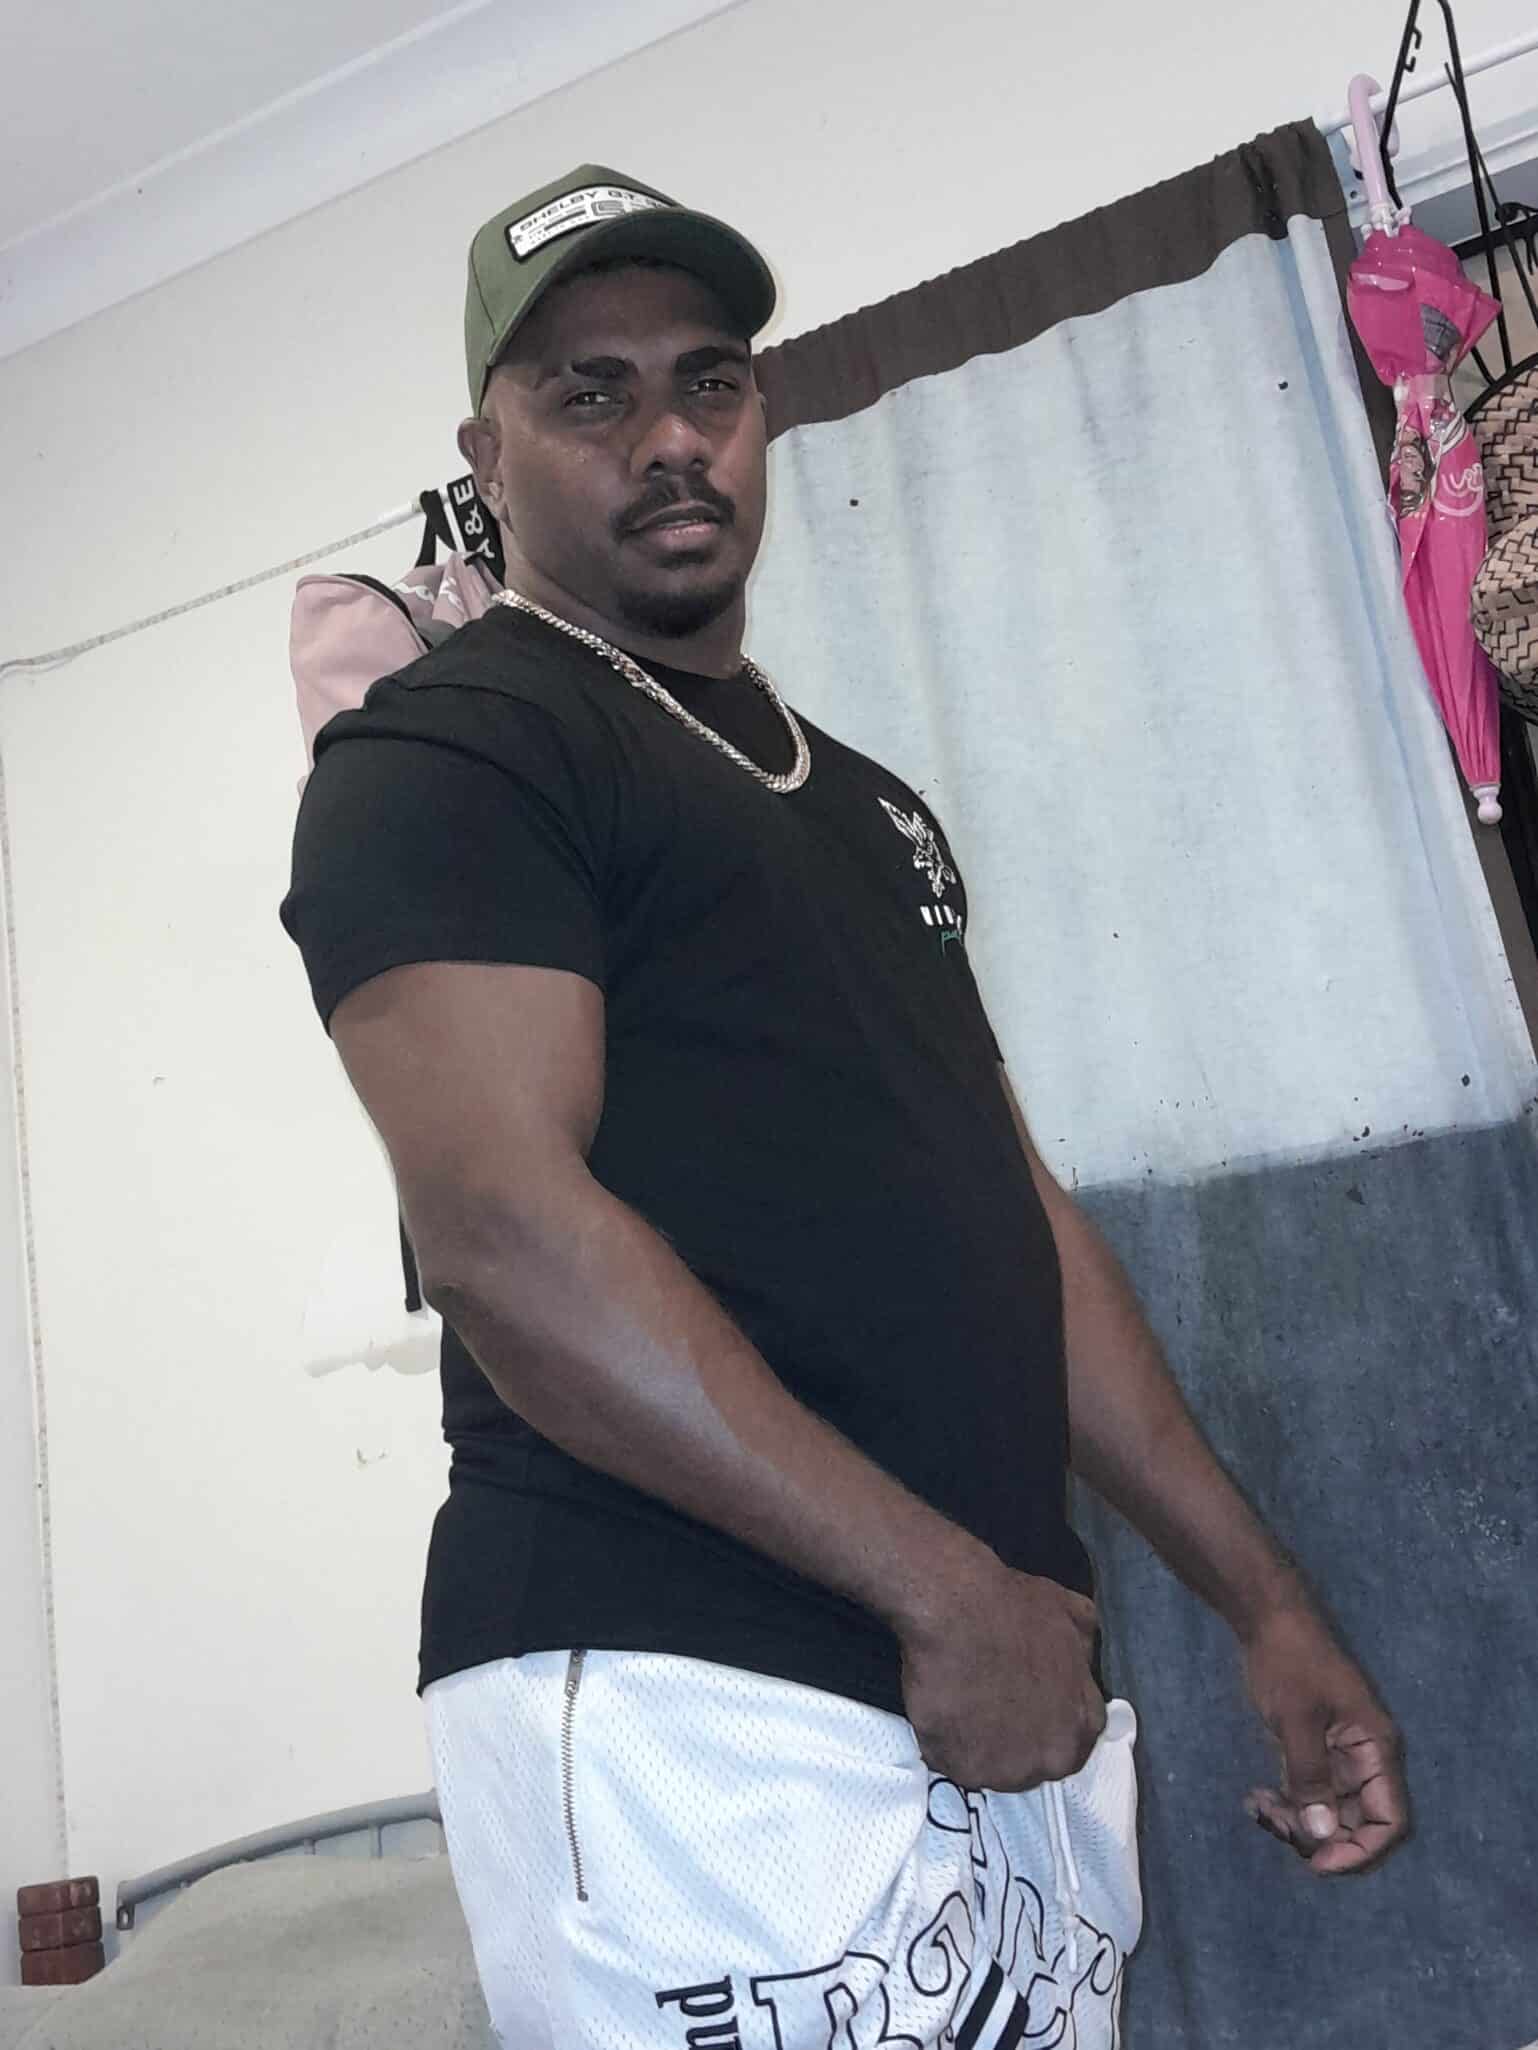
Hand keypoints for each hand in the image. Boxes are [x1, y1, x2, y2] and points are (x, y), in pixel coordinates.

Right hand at [899, 1557, 1105, 1789]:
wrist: (956, 1610)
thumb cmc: (1013, 1607)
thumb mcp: (1072, 1614)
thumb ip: (1084, 1650)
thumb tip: (1083, 1659)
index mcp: (1081, 1725)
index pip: (1070, 1740)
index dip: (1044, 1719)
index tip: (1023, 1701)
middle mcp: (1050, 1759)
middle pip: (1031, 1760)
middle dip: (1013, 1739)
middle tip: (989, 1702)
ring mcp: (1005, 1771)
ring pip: (990, 1766)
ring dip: (977, 1743)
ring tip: (960, 1703)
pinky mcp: (962, 1770)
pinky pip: (950, 1761)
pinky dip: (941, 1741)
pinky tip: (938, 1706)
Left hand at [1242, 1600, 1409, 1874]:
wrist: (1267, 1617)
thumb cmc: (1289, 1661)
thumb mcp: (1297, 1719)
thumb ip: (1310, 1777)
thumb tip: (1321, 1834)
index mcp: (1376, 1749)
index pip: (1390, 1821)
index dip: (1360, 1850)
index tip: (1317, 1862)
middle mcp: (1365, 1758)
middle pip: (1356, 1822)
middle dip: (1319, 1836)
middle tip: (1275, 1827)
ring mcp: (1339, 1755)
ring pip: (1328, 1811)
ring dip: (1297, 1821)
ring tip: (1258, 1809)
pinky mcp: (1314, 1749)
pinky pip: (1308, 1792)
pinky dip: (1286, 1803)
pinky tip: (1255, 1799)